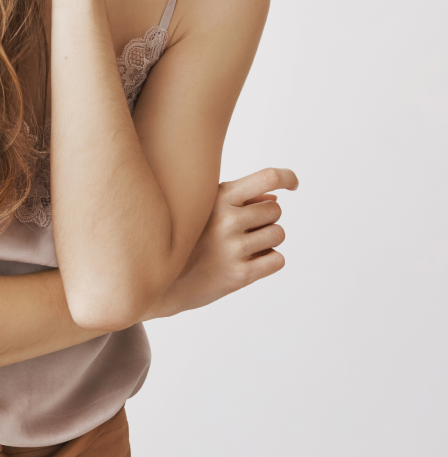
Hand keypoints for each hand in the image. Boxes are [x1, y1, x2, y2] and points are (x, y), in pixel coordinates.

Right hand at [144, 167, 298, 319]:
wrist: (163, 279)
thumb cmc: (187, 236)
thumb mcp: (204, 208)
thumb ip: (239, 199)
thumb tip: (276, 197)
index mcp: (218, 197)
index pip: (268, 178)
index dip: (287, 177)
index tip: (294, 184)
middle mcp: (227, 220)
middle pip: (275, 209)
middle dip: (265, 217)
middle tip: (243, 227)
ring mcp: (233, 249)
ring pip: (279, 234)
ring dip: (268, 238)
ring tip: (243, 244)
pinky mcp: (240, 275)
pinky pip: (277, 260)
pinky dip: (268, 260)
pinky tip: (247, 260)